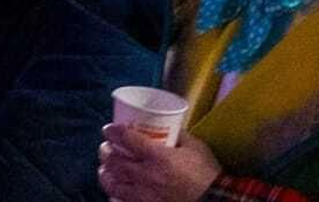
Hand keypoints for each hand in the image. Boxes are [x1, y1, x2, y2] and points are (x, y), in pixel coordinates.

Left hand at [98, 126, 218, 200]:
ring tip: (105, 169)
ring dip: (106, 175)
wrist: (213, 200)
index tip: (108, 129)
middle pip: (116, 162)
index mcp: (159, 157)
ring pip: (114, 185)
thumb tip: (168, 125)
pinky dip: (115, 196)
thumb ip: (178, 134)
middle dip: (106, 152)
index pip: (128, 140)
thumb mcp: (194, 146)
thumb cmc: (206, 173)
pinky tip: (115, 191)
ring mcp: (145, 196)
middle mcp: (147, 176)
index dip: (114, 132)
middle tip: (105, 147)